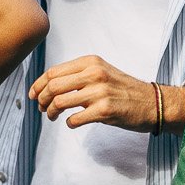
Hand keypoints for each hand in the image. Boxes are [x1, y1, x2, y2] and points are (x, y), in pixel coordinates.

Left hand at [30, 57, 167, 132]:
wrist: (151, 102)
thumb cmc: (123, 90)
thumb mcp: (101, 72)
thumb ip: (77, 75)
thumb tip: (48, 86)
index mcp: (90, 62)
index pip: (53, 72)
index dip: (38, 85)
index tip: (33, 95)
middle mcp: (94, 74)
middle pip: (53, 87)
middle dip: (41, 100)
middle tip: (41, 108)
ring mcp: (100, 92)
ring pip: (60, 102)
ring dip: (51, 112)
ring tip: (52, 117)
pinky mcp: (105, 111)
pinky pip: (74, 119)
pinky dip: (69, 123)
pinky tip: (72, 123)